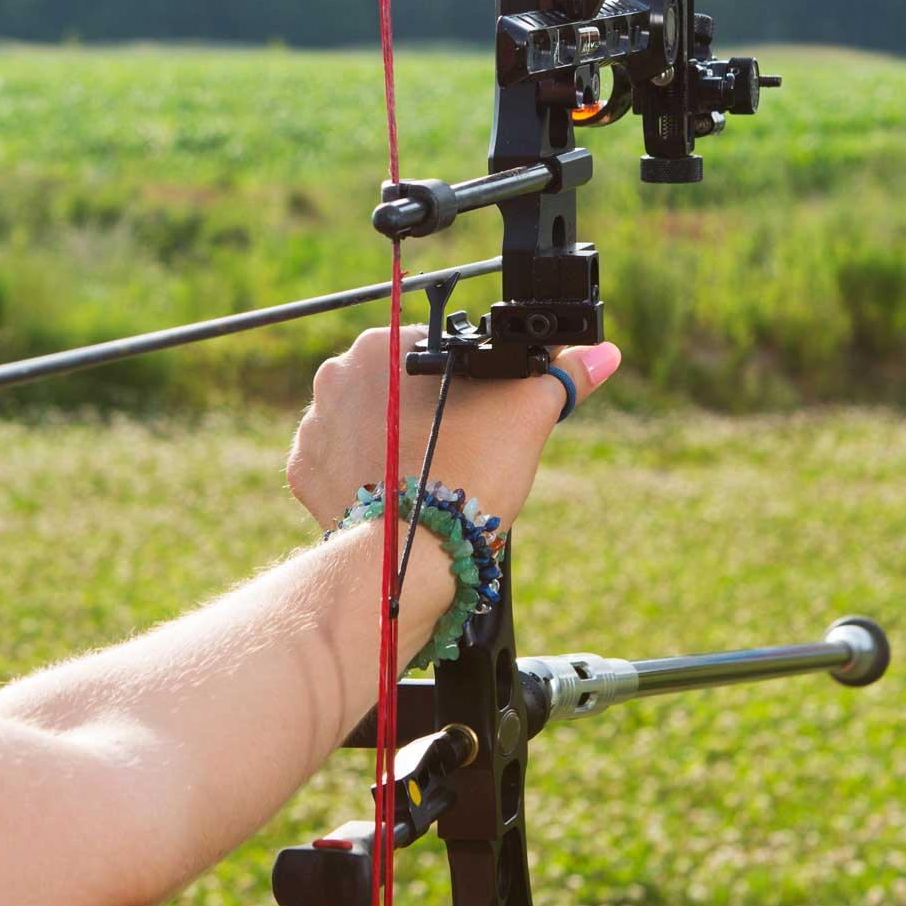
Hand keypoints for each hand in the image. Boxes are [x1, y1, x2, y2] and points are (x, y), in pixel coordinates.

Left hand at [284, 325, 620, 531]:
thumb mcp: (527, 415)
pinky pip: (341, 462)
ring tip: (430, 474)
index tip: (482, 411)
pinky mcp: (304, 472)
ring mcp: (314, 425)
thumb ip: (563, 375)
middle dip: (428, 410)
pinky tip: (397, 492)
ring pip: (368, 421)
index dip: (468, 380)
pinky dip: (368, 474)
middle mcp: (336, 375)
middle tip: (462, 446)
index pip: (436, 347)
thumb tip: (602, 353)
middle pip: (398, 383)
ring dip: (394, 440)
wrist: (409, 559)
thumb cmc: (467, 475)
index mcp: (382, 345)